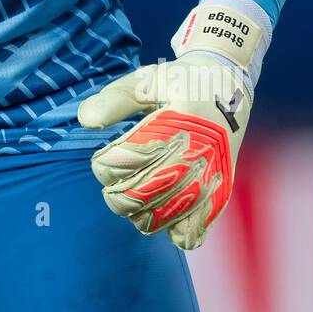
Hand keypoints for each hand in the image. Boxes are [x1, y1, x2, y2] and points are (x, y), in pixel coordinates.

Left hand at [78, 52, 251, 249]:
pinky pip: (198, 227)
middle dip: (119, 196)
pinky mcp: (221, 189)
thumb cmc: (179, 81)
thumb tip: (85, 119)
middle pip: (148, 193)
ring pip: (170, 216)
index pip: (133, 158)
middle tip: (111, 186)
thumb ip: (115, 99)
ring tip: (132, 199)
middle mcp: (201, 150)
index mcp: (181, 119)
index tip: (101, 159)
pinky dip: (176, 232)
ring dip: (142, 215)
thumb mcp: (147, 79)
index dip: (108, 165)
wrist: (227, 83)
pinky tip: (163, 218)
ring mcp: (213, 173)